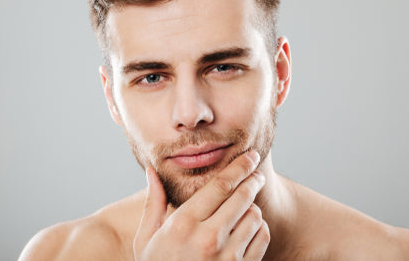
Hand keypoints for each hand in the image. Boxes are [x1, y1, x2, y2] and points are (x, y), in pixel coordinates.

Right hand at [133, 150, 269, 260]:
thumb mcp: (146, 239)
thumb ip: (153, 203)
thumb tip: (152, 171)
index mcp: (183, 224)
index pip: (220, 185)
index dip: (239, 167)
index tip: (249, 157)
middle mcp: (208, 238)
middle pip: (242, 196)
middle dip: (253, 179)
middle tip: (256, 172)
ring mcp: (227, 257)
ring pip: (255, 215)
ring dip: (253, 206)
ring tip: (247, 204)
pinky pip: (262, 238)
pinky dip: (259, 228)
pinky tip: (249, 227)